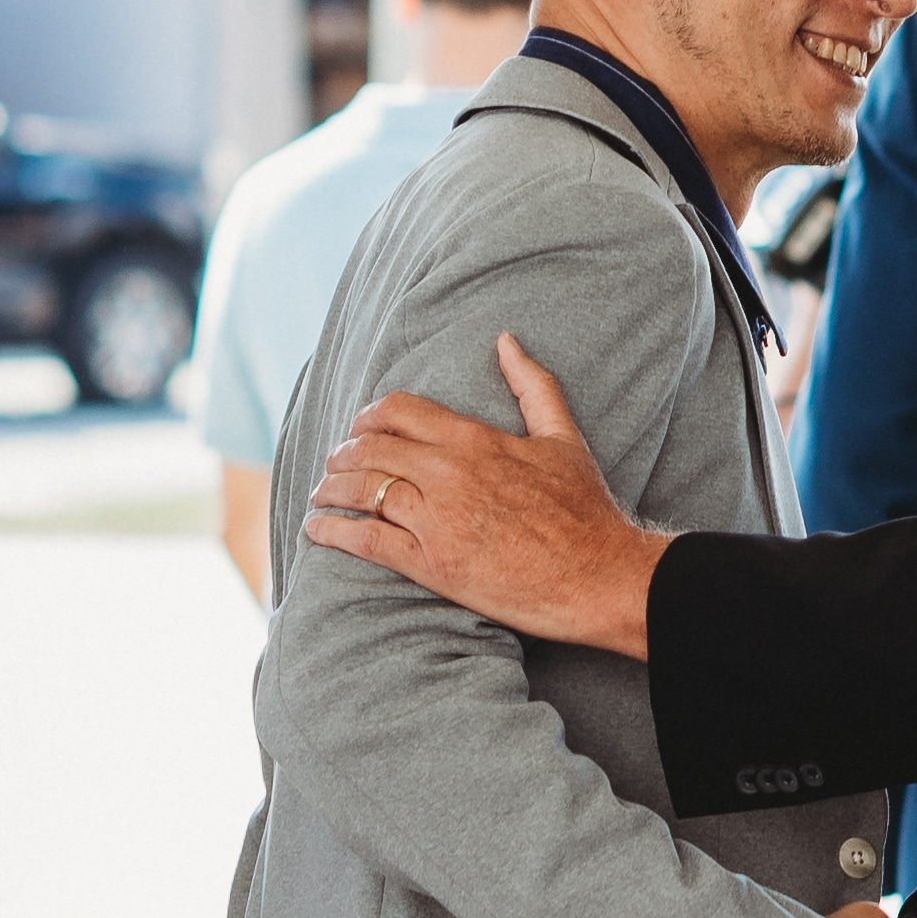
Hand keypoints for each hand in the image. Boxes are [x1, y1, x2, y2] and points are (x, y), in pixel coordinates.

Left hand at [299, 339, 675, 656]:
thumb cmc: (585, 511)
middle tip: (334, 464)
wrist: (599, 576)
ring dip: (330, 489)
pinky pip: (367, 539)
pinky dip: (333, 531)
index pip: (398, 411)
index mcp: (474, 439)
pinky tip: (317, 529)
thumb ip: (533, 386)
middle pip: (370, 449)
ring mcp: (437, 519)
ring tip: (320, 495)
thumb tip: (506, 341)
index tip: (358, 428)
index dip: (367, 416)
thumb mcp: (562, 438)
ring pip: (362, 489)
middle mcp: (449, 473)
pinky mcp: (432, 564)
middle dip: (342, 454)